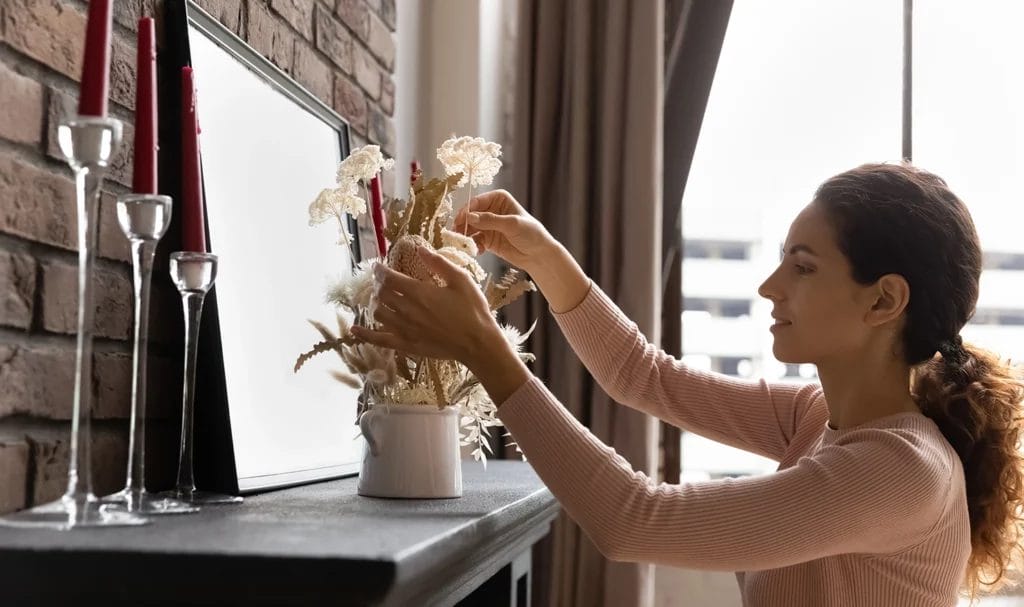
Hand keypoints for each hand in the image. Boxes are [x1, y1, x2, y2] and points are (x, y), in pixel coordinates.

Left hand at [351, 246, 500, 364]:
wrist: (478, 343)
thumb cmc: (472, 310)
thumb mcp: (461, 280)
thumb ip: (439, 263)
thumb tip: (419, 248)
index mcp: (419, 292)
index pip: (389, 277)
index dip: (380, 270)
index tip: (378, 266)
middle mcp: (407, 310)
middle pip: (381, 294)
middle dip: (379, 285)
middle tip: (384, 281)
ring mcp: (404, 329)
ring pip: (378, 313)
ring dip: (377, 304)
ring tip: (382, 300)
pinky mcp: (406, 345)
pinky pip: (379, 340)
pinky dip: (365, 334)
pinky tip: (356, 329)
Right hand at [453, 190, 554, 270]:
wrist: (539, 255)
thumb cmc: (531, 234)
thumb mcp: (512, 224)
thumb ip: (490, 220)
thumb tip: (469, 217)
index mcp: (498, 198)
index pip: (477, 202)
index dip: (466, 211)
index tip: (459, 221)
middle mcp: (491, 210)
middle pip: (470, 216)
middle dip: (462, 225)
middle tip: (457, 235)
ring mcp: (488, 225)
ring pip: (469, 229)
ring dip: (466, 237)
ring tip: (465, 245)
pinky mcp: (487, 240)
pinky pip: (474, 241)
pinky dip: (473, 246)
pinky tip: (477, 251)